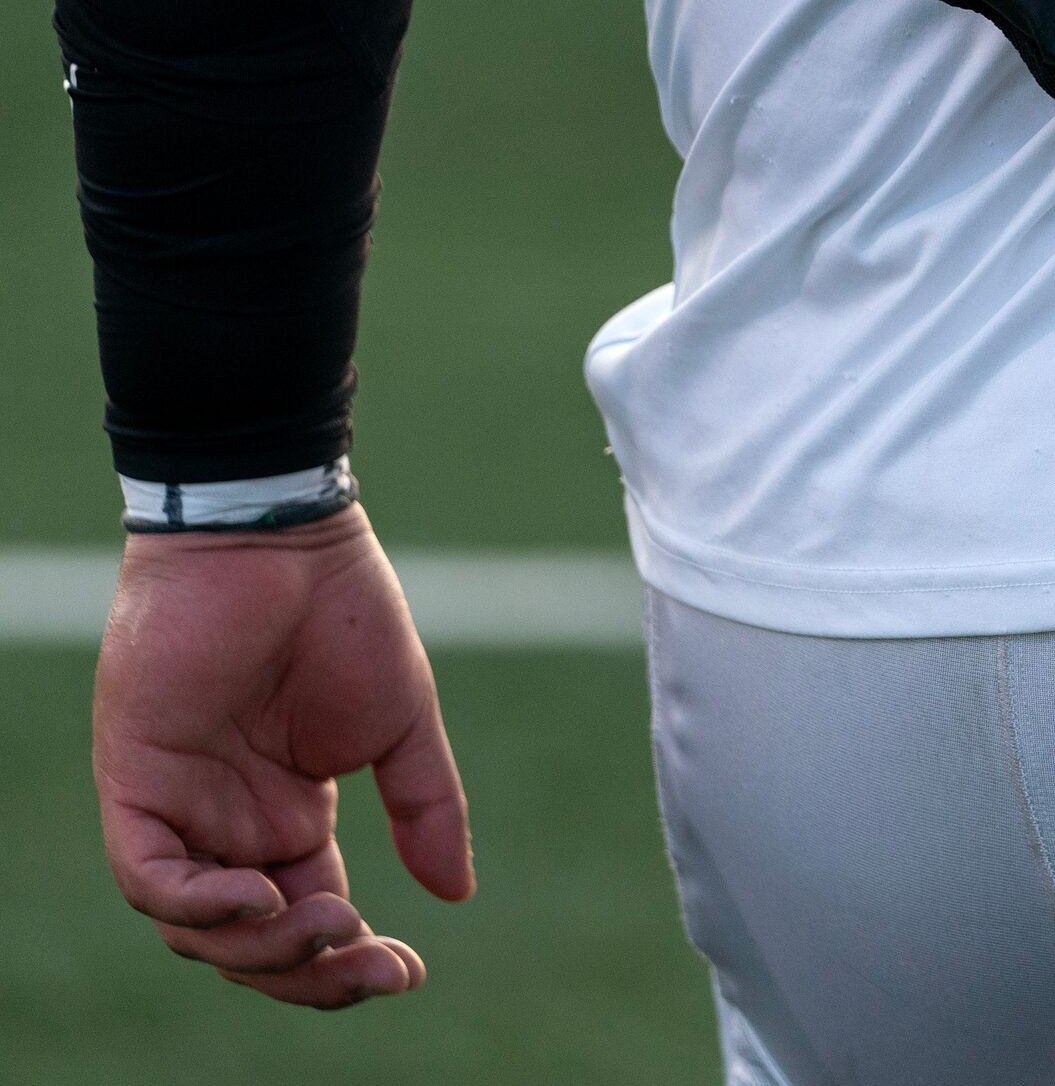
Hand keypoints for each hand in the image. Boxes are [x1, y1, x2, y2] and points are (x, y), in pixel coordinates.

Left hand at [93, 505, 472, 1007]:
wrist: (281, 539)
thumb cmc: (341, 613)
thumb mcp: (401, 723)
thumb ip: (425, 806)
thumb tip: (457, 892)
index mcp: (288, 816)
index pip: (308, 918)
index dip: (351, 960)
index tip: (411, 969)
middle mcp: (228, 825)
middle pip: (251, 945)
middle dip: (310, 976)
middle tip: (374, 966)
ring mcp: (179, 807)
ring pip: (195, 928)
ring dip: (262, 948)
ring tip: (329, 921)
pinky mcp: (137, 780)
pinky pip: (149, 876)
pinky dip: (197, 905)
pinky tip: (259, 898)